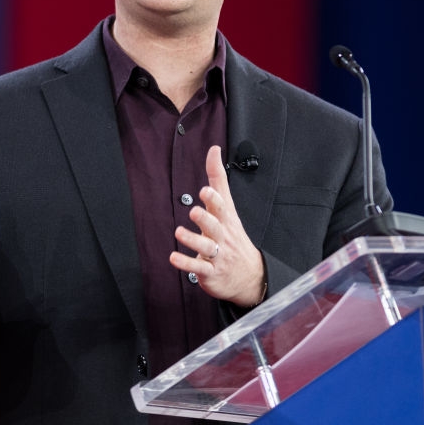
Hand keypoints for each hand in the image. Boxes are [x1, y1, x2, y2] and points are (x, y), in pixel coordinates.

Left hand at [170, 145, 265, 306]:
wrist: (250, 274)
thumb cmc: (233, 235)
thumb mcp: (228, 206)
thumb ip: (218, 179)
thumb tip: (213, 150)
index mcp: (226, 219)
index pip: (222, 207)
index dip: (214, 199)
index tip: (205, 190)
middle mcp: (222, 236)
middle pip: (215, 226)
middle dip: (205, 219)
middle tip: (194, 211)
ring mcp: (217, 255)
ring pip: (205, 247)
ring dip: (192, 240)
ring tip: (179, 232)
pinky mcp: (210, 272)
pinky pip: (198, 268)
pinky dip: (186, 263)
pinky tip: (173, 257)